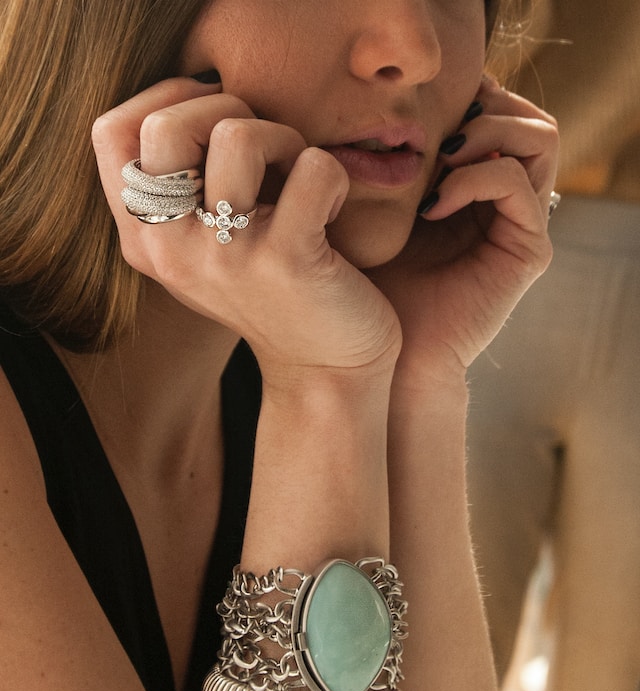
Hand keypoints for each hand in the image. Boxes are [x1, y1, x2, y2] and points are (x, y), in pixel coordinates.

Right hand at [92, 78, 399, 381]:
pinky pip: (312, 168)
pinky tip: (329, 206)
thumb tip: (195, 94)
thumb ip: (177, 190)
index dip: (165, 100)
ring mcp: (226, 258)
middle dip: (226, 109)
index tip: (213, 116)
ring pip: (236, 135)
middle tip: (264, 148)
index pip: (109, 133)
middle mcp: (171, 251)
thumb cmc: (270, 291)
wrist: (323, 370)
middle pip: (164, 126)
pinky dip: (331, 173)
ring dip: (283, 136)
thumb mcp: (202, 248)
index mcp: (144, 240)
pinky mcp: (286, 262)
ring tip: (297, 175)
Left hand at [367, 76, 558, 382]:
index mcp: (471, 185)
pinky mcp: (527, 249)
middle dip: (480, 106)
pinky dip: (475, 178)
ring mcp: (520, 223)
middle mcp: (503, 200)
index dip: (461, 96)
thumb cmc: (367, 286)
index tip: (411, 113)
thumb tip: (379, 107)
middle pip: (524, 113)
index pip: (493, 110)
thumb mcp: (370, 209)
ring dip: (485, 133)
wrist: (386, 355)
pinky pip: (517, 184)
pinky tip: (431, 206)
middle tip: (430, 134)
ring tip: (436, 161)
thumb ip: (389, 159)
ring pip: (538, 136)